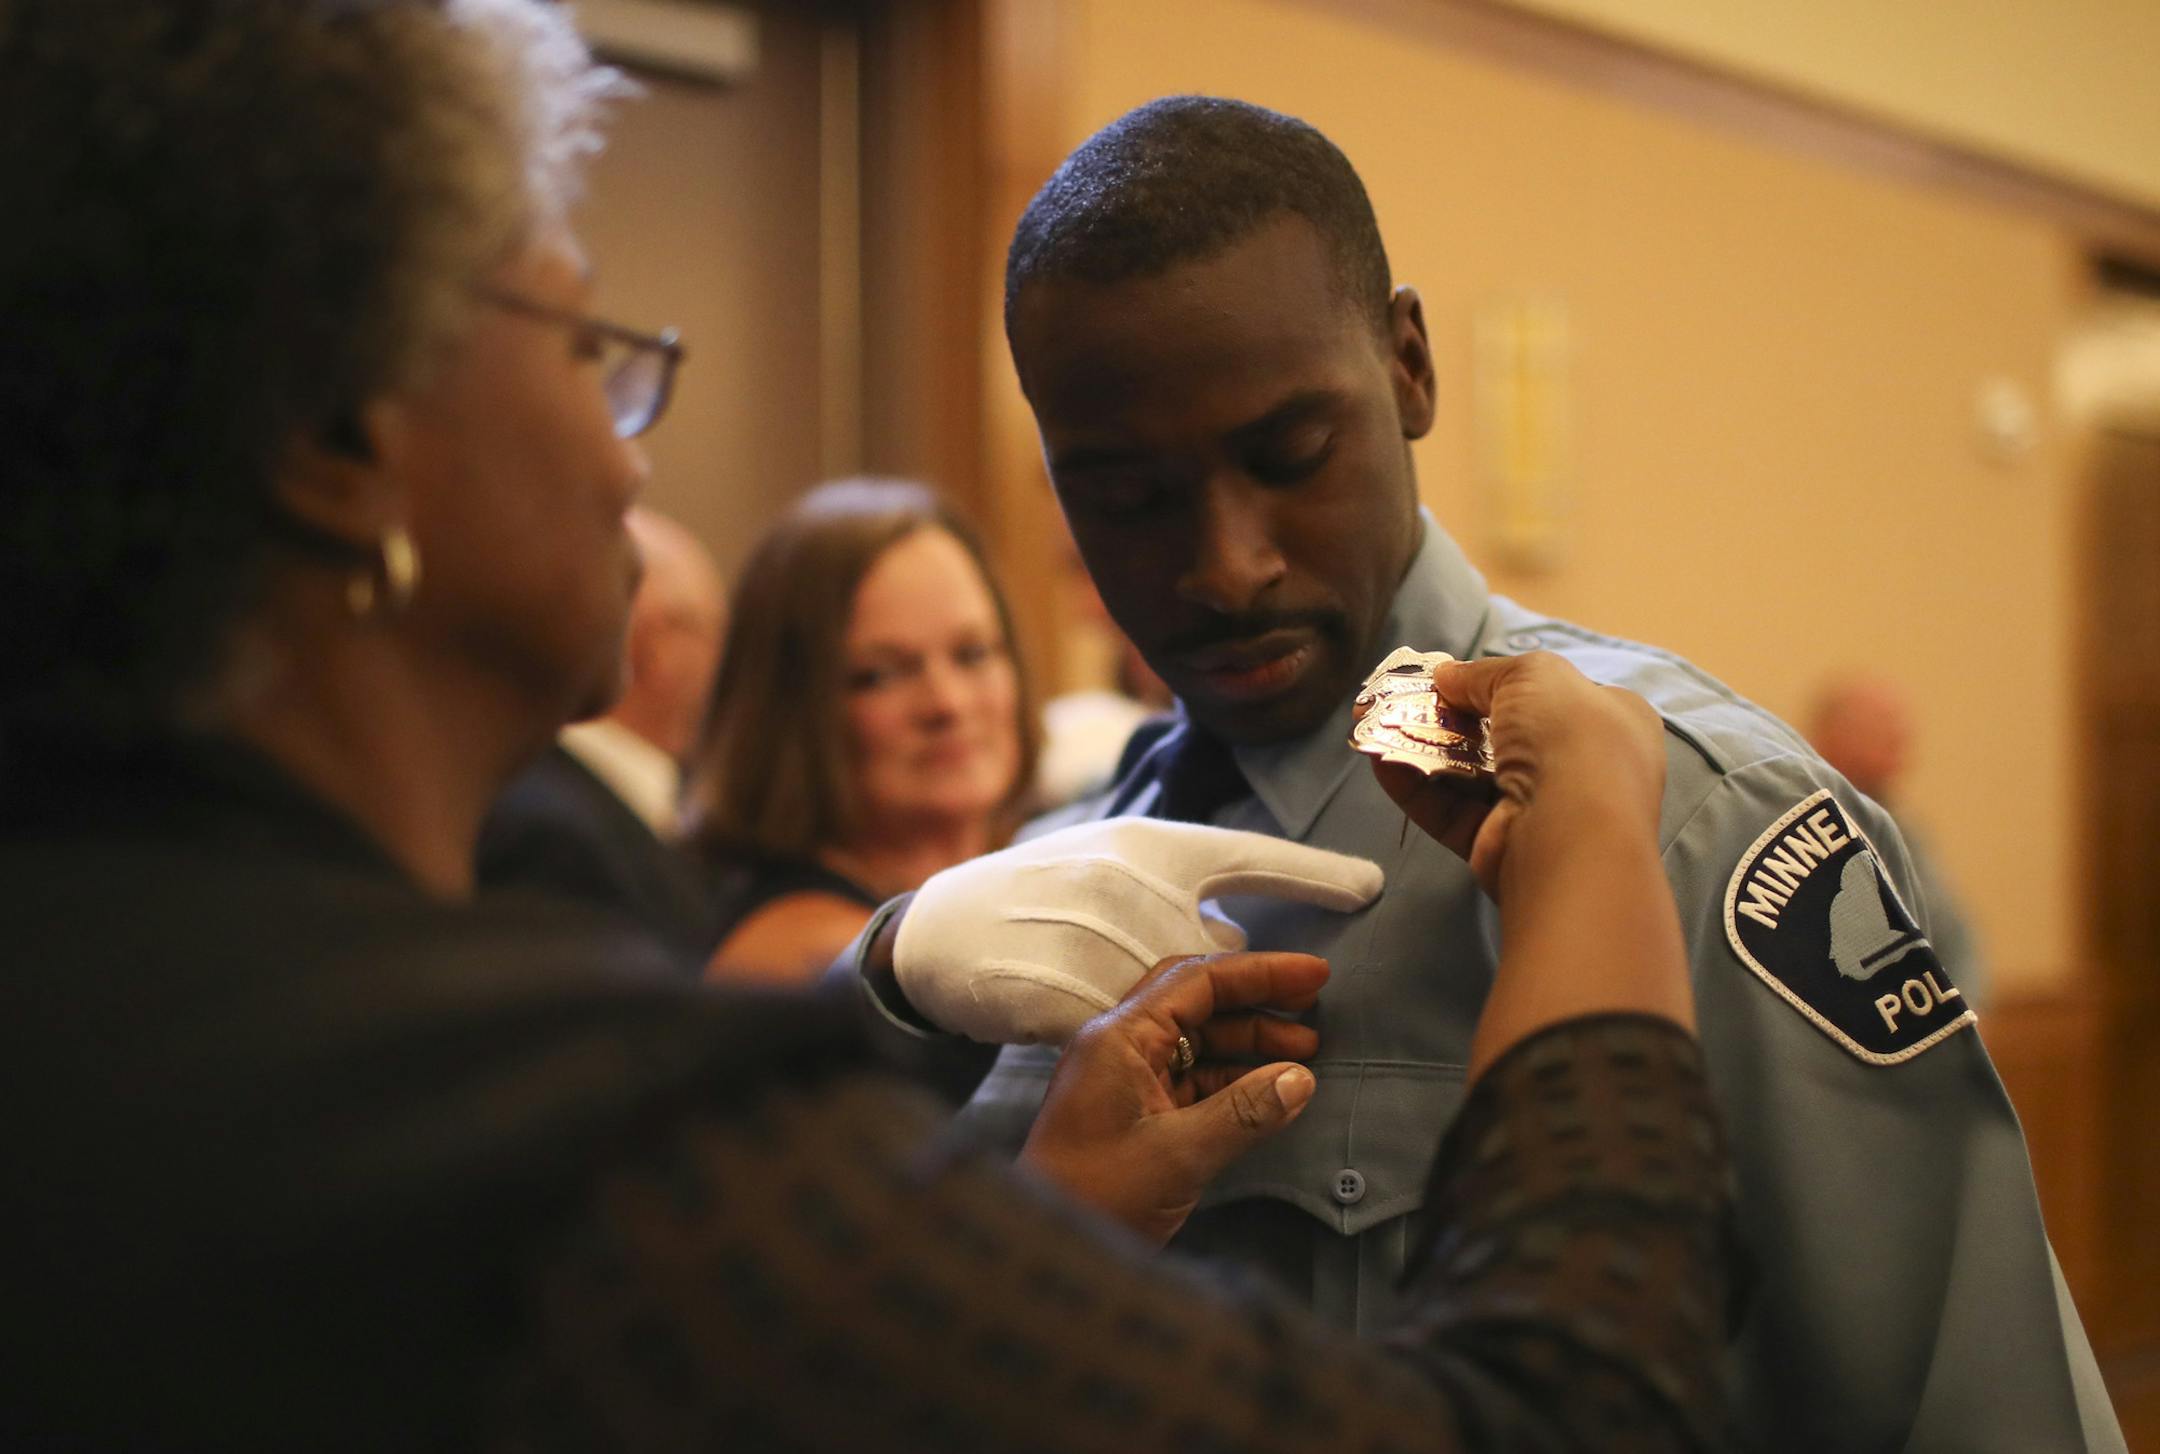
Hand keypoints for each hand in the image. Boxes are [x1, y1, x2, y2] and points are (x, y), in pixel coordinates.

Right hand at [893, 818, 1380, 1044]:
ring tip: (1242, 1052)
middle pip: (1222, 954)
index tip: (1371, 887)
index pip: (1247, 855)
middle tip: (1312, 1017)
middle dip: (1268, 992)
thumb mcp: (1111, 868)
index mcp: (1145, 846)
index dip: (1312, 871)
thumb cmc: (1037, 895)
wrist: (940, 934)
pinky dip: (1154, 1056)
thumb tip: (1237, 942)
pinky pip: (1134, 1041)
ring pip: (1184, 1005)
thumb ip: (1178, 895)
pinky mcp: (1065, 997)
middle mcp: (1126, 885)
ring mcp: (1094, 942)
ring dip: (1216, 1034)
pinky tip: (1158, 1065)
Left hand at [1020, 950, 1327, 1245]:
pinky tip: (1270, 1091)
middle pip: (1198, 1004)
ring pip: (1197, 1042)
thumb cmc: (1097, 1196)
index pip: (1198, 980)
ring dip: (1249, 1045)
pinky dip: (1232, 1080)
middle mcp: (1120, 1047)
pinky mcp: (1134, 1115)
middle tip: (1317, 1012)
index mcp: (1120, 1037)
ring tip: (1306, 1054)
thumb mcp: (1178, 1154)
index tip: (1315, 975)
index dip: (1260, 972)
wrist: (1047, 1249)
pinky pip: (1190, 1079)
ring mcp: (1125, 1080)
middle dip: (1259, 1005)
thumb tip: (1300, 1079)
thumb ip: (1243, 1112)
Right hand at [1367, 652, 1666, 899]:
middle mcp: (1579, 767)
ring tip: (1376, 723)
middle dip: (1448, 714)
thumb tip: (1446, 676)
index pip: (1550, 696)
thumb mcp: (1533, 675)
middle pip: (1500, 734)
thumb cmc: (1568, 737)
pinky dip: (1416, 787)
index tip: (1448, 676)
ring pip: (1470, 773)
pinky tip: (1380, 761)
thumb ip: (1484, 672)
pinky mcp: (1500, 845)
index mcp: (1608, 721)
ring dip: (1422, 747)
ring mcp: (1539, 811)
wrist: (1572, 833)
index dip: (1498, 683)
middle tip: (1398, 697)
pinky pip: (1452, 811)